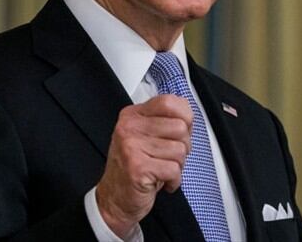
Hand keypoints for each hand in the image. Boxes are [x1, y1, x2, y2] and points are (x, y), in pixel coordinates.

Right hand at [96, 94, 192, 237]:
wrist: (114, 199)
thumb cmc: (134, 168)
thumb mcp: (145, 137)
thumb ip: (164, 122)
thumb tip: (188, 115)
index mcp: (133, 115)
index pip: (169, 102)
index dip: (185, 116)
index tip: (182, 129)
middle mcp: (129, 127)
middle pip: (180, 127)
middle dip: (183, 146)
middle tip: (168, 157)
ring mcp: (131, 146)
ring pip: (180, 150)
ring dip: (177, 165)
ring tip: (162, 169)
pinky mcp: (137, 167)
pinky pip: (174, 169)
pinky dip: (174, 180)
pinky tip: (163, 182)